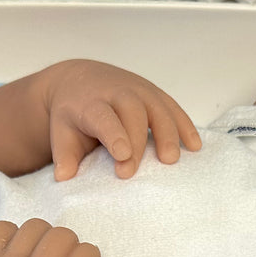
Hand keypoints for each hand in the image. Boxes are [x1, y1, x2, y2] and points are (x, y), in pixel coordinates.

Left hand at [42, 60, 201, 180]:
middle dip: (137, 142)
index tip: (122, 155)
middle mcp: (117, 92)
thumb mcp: (61, 131)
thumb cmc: (72, 114)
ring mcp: (139, 90)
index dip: (115, 134)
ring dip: (168, 134)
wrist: (80, 79)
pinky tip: (194, 146)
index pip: (104, 116)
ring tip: (171, 160)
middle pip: (133, 113)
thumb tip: (63, 176)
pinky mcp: (154, 94)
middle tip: (133, 171)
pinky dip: (185, 125)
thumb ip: (64, 154)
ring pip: (158, 108)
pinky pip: (173, 108)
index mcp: (91, 102)